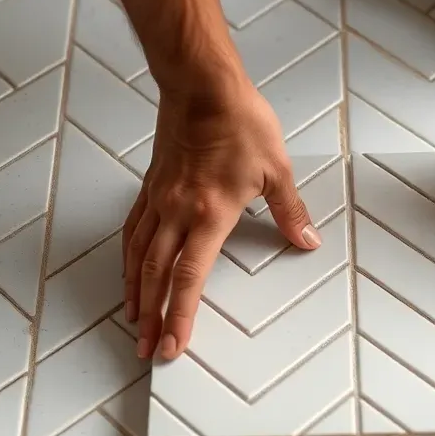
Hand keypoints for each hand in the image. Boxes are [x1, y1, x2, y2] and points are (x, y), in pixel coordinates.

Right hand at [123, 76, 319, 361]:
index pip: (189, 278)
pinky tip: (129, 271)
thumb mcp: (276, 169)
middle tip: (147, 348)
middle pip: (157, 277)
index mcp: (210, 214)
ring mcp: (159, 200)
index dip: (180, 316)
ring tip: (133, 321)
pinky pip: (134, 230)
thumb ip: (290, 211)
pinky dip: (129, 258)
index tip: (174, 345)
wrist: (203, 87)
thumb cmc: (239, 121)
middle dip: (152, 318)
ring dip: (135, 293)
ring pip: (139, 257)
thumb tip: (306, 239)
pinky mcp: (151, 187)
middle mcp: (177, 212)